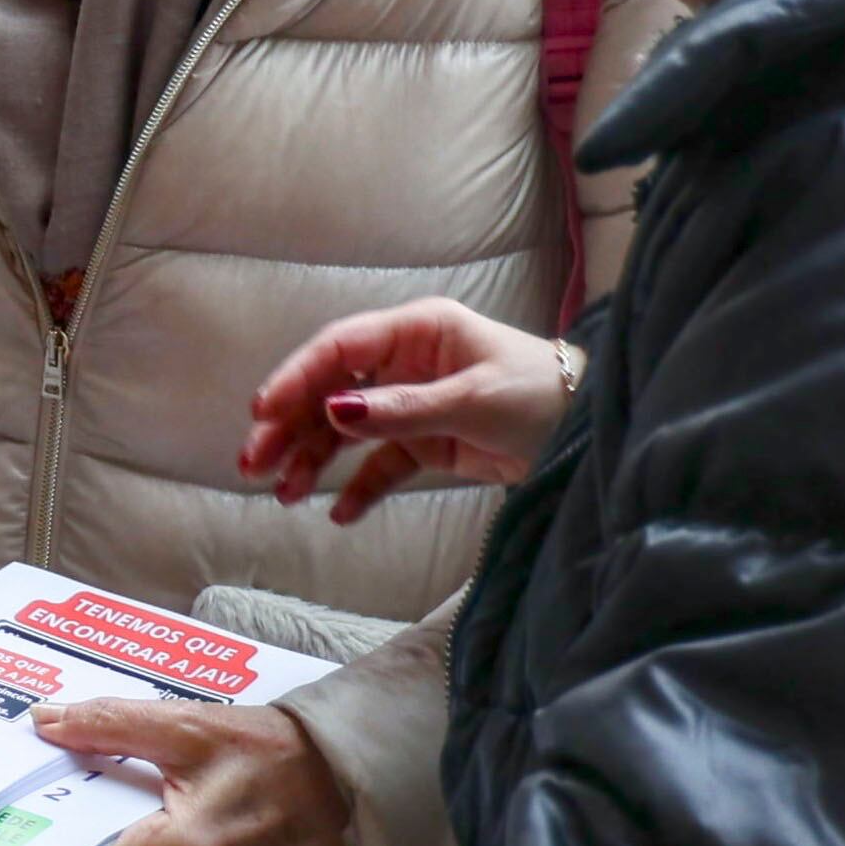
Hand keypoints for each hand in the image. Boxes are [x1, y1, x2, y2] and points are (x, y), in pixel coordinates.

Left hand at [45, 695, 352, 845]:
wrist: (338, 781)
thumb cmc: (271, 752)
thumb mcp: (188, 725)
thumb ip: (109, 724)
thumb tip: (43, 722)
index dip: (31, 845)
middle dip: (58, 823)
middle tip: (18, 784)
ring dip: (94, 826)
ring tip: (64, 781)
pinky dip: (126, 834)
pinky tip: (115, 798)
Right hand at [240, 297, 575, 522]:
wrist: (590, 431)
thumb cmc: (540, 395)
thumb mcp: (472, 400)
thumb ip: (402, 411)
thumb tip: (335, 413)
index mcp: (417, 332)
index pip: (341, 349)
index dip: (297, 377)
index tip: (263, 411)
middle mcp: (407, 363)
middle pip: (331, 392)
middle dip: (290, 426)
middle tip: (254, 463)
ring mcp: (413, 404)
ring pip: (347, 431)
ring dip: (314, 460)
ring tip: (285, 494)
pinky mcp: (427, 443)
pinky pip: (380, 465)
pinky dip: (359, 487)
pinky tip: (338, 512)